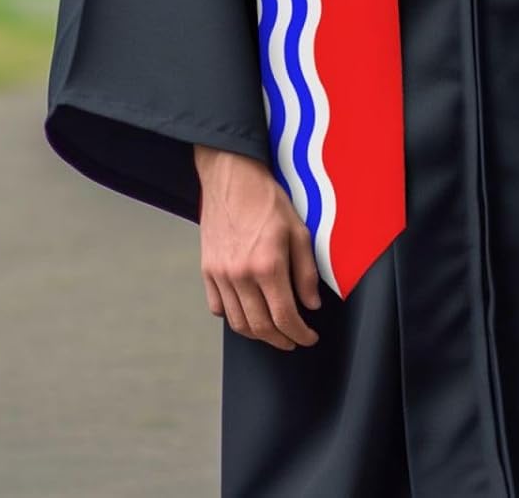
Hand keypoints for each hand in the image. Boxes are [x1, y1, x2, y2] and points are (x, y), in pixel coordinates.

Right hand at [195, 145, 320, 350]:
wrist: (232, 178)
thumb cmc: (269, 199)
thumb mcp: (300, 230)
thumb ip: (306, 272)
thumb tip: (311, 305)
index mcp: (267, 265)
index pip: (284, 316)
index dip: (299, 334)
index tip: (308, 338)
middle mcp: (240, 275)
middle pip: (260, 327)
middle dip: (280, 340)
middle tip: (294, 340)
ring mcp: (220, 275)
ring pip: (237, 323)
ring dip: (257, 334)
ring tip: (273, 332)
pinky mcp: (206, 271)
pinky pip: (218, 308)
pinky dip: (234, 318)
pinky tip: (248, 313)